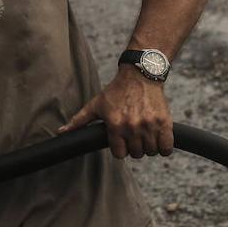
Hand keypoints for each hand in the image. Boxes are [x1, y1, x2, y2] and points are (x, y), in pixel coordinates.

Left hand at [57, 66, 173, 158]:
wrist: (140, 74)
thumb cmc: (116, 91)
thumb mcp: (96, 104)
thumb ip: (79, 121)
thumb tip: (60, 132)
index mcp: (115, 124)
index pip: (119, 154)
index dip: (120, 148)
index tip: (122, 139)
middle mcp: (132, 126)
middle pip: (136, 154)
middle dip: (134, 146)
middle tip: (134, 134)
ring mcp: (150, 125)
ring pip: (151, 152)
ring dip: (149, 146)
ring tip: (145, 133)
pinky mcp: (165, 122)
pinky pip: (167, 148)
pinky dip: (164, 146)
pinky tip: (158, 137)